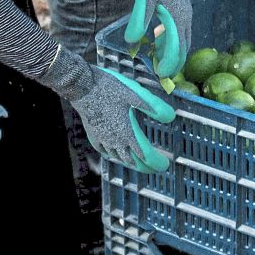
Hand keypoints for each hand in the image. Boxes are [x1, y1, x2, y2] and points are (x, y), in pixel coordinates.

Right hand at [40, 47, 175, 171]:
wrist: (83, 86)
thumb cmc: (110, 88)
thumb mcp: (136, 94)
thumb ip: (154, 107)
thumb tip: (172, 117)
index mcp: (128, 133)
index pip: (146, 155)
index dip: (157, 163)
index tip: (165, 165)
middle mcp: (116, 140)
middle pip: (133, 161)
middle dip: (145, 167)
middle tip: (154, 168)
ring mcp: (103, 139)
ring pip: (119, 158)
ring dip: (131, 162)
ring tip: (138, 162)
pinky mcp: (94, 135)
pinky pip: (105, 151)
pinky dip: (113, 155)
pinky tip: (114, 153)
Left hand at [124, 0, 191, 77]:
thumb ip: (139, 19)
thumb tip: (130, 42)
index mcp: (179, 16)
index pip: (178, 48)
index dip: (170, 63)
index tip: (160, 75)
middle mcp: (185, 15)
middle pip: (183, 45)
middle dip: (174, 61)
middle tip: (163, 76)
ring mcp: (183, 10)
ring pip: (181, 37)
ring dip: (172, 50)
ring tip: (161, 62)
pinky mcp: (178, 5)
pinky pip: (177, 28)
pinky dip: (170, 38)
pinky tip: (158, 41)